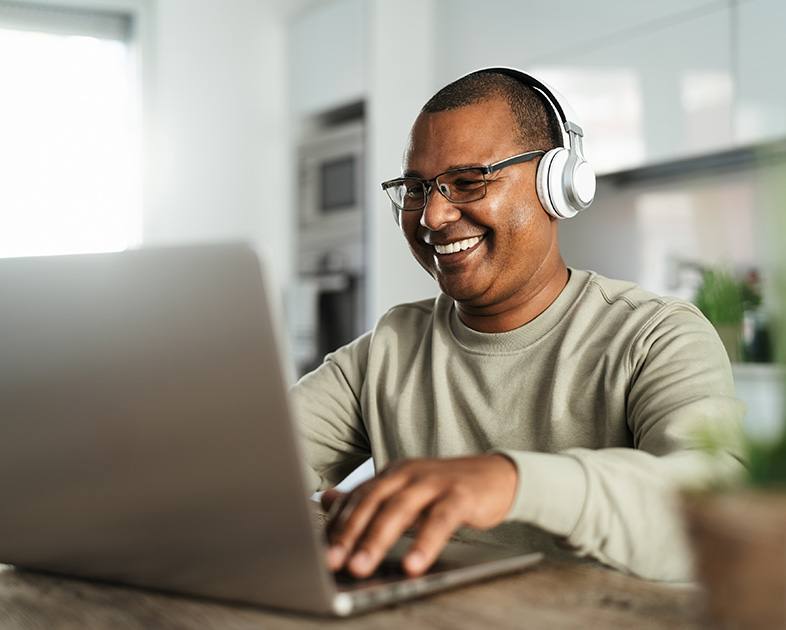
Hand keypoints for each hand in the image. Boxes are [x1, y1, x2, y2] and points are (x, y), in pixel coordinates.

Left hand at [321, 454, 516, 577]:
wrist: (498, 476)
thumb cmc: (447, 489)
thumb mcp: (405, 491)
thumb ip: (369, 496)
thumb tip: (326, 499)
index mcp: (393, 473)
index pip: (357, 496)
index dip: (336, 522)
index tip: (317, 548)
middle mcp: (409, 473)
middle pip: (372, 500)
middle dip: (349, 532)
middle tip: (331, 561)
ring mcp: (435, 482)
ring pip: (400, 509)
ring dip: (377, 539)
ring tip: (361, 567)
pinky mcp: (461, 495)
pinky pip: (440, 520)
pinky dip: (424, 543)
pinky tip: (413, 565)